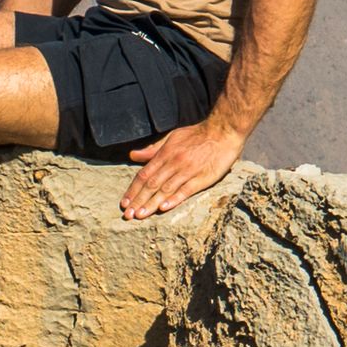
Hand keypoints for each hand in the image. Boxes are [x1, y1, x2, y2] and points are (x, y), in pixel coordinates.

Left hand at [117, 120, 247, 221]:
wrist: (223, 131)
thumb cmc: (197, 135)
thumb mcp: (172, 137)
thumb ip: (153, 149)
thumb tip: (133, 155)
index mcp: (165, 154)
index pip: (144, 175)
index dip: (133, 190)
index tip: (124, 203)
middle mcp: (174, 163)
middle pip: (151, 184)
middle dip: (138, 200)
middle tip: (128, 215)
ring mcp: (188, 171)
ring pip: (166, 189)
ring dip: (151, 203)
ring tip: (140, 215)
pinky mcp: (202, 178)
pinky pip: (186, 190)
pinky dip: (174, 199)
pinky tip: (164, 208)